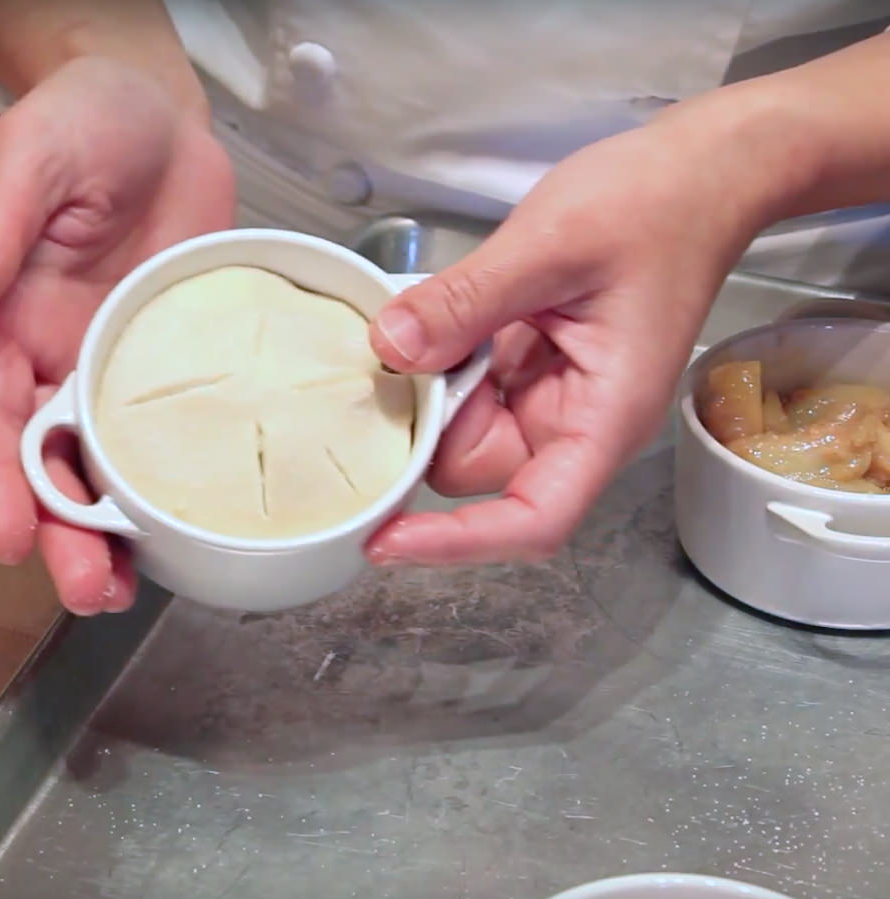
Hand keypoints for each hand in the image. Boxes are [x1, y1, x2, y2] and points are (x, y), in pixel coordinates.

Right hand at [0, 57, 236, 613]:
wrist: (158, 112)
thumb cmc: (76, 125)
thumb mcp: (26, 165)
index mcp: (5, 328)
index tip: (8, 541)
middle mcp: (55, 364)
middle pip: (48, 467)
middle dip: (62, 535)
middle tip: (92, 594)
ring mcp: (117, 373)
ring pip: (108, 470)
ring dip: (116, 534)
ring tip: (133, 592)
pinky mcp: (174, 368)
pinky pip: (174, 437)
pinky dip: (176, 487)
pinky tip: (196, 530)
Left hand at [364, 122, 766, 564]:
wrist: (698, 171)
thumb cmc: (654, 206)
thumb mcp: (550, 245)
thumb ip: (467, 301)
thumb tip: (391, 350)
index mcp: (604, 418)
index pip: (533, 519)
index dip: (456, 542)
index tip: (385, 541)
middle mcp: (577, 422)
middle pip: (477, 472)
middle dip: (431, 423)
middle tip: (411, 347)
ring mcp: (549, 396)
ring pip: (461, 429)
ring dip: (432, 386)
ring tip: (437, 314)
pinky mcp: (528, 367)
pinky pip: (466, 387)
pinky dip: (440, 359)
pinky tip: (441, 313)